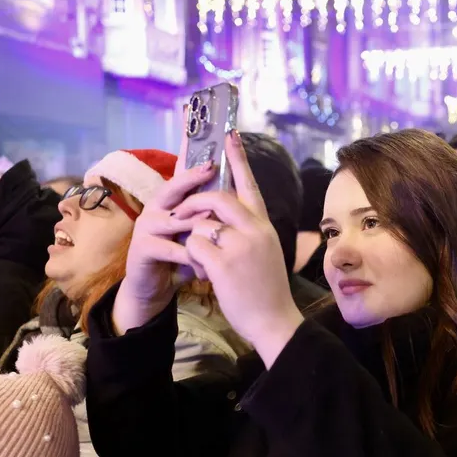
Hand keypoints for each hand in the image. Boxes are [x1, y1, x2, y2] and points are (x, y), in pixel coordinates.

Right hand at [113, 106, 217, 334]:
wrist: (155, 287)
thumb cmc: (180, 255)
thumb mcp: (197, 229)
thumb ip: (208, 207)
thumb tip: (231, 180)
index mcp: (174, 198)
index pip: (184, 166)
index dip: (190, 144)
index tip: (197, 117)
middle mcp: (158, 206)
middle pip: (175, 185)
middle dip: (192, 176)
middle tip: (210, 167)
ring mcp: (148, 226)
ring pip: (174, 218)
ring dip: (196, 225)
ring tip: (213, 228)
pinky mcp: (143, 249)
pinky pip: (170, 248)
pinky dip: (188, 255)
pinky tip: (200, 263)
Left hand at [175, 131, 302, 366]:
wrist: (274, 322)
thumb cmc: (266, 290)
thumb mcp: (265, 253)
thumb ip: (247, 231)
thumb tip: (222, 216)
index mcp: (264, 226)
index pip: (249, 184)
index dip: (237, 158)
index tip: (228, 134)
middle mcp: (255, 231)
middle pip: (216, 197)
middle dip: (193, 202)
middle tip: (181, 212)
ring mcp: (240, 247)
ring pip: (201, 224)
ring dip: (193, 238)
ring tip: (202, 259)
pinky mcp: (223, 265)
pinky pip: (195, 246)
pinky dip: (193, 258)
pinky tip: (204, 274)